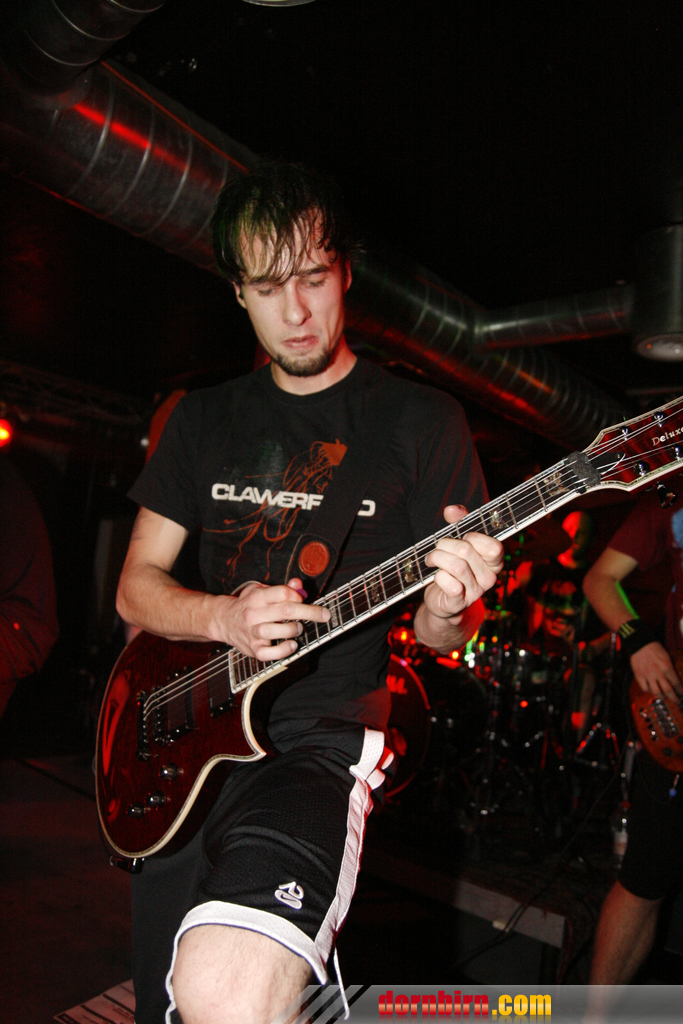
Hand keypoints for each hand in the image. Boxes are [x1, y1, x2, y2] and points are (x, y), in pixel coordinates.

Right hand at [210, 577, 329, 661]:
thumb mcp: (260, 590)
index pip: (282, 593)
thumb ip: (281, 588)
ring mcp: (252, 633)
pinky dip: (282, 651)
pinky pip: (267, 653)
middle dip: (309, 612)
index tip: (304, 599)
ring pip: (275, 631)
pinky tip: (291, 645)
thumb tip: (299, 584)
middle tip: (324, 614)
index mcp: (257, 597)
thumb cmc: (247, 604)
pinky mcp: (252, 649)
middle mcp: (253, 614)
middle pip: (285, 611)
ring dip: (293, 630)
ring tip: (298, 628)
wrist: (222, 620)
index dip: (297, 595)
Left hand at [422, 504, 503, 623]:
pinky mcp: (459, 603)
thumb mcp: (458, 542)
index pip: (494, 546)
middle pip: (466, 550)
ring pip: (456, 565)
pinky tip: (436, 576)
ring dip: (437, 558)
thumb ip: (459, 522)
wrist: (443, 600)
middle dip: (445, 544)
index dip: (474, 537)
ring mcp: (475, 592)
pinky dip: (438, 576)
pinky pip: (448, 583)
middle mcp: (489, 578)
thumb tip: (452, 510)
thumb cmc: (452, 566)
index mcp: (494, 562)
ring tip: (431, 559)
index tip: (462, 537)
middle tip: (437, 548)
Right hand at [631, 641, 682, 701]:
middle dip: (674, 698)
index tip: (682, 693)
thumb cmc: (654, 648)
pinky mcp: (639, 676)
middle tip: (677, 701)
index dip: (681, 690)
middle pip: (668, 690)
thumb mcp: (667, 656)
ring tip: (664, 697)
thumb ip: (670, 668)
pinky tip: (651, 690)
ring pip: (656, 692)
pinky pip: (645, 688)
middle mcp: (658, 673)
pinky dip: (649, 691)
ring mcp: (648, 675)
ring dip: (662, 696)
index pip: (676, 683)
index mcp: (667, 667)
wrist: (640, 643)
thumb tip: (673, 678)